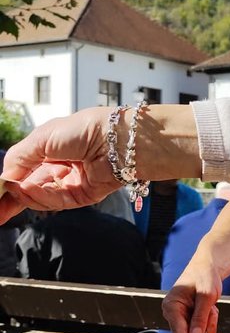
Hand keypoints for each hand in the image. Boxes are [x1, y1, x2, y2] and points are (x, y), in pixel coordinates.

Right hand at [0, 108, 116, 218]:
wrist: (116, 139)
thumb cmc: (82, 130)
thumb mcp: (41, 139)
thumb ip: (19, 158)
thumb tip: (4, 179)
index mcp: (48, 151)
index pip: (22, 173)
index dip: (7, 185)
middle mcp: (58, 168)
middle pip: (29, 191)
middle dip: (12, 201)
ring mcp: (70, 184)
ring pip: (41, 198)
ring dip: (27, 195)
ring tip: (18, 189)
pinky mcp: (83, 196)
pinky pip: (58, 202)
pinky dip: (43, 197)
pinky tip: (32, 190)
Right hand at [161, 251, 224, 332]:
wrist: (208, 267)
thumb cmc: (205, 277)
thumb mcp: (206, 295)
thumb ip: (201, 317)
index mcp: (171, 306)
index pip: (178, 331)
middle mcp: (173, 313)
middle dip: (203, 327)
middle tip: (211, 312)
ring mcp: (181, 317)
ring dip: (209, 322)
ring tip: (212, 306)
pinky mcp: (190, 319)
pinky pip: (203, 329)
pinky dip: (210, 320)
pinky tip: (211, 307)